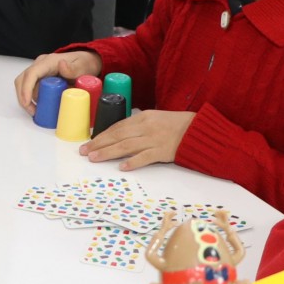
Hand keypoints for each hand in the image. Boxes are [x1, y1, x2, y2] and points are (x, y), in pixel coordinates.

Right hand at [13, 51, 102, 113]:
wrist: (86, 62)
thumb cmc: (84, 63)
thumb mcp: (82, 66)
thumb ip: (73, 68)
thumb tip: (61, 65)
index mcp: (49, 61)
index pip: (31, 73)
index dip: (26, 89)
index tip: (27, 103)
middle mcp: (41, 64)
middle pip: (23, 79)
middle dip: (23, 97)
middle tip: (32, 111)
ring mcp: (39, 71)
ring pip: (24, 84)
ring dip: (26, 98)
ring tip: (36, 111)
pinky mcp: (40, 77)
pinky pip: (30, 87)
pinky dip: (31, 98)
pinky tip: (38, 106)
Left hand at [82, 109, 196, 169]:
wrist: (198, 130)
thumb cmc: (176, 125)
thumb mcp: (155, 119)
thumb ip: (139, 125)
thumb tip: (120, 135)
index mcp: (143, 117)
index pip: (117, 126)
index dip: (102, 135)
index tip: (90, 142)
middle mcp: (146, 127)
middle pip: (118, 136)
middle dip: (99, 144)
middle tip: (85, 151)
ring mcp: (154, 139)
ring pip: (126, 146)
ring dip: (108, 152)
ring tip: (95, 158)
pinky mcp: (162, 151)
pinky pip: (145, 157)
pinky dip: (132, 162)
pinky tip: (122, 167)